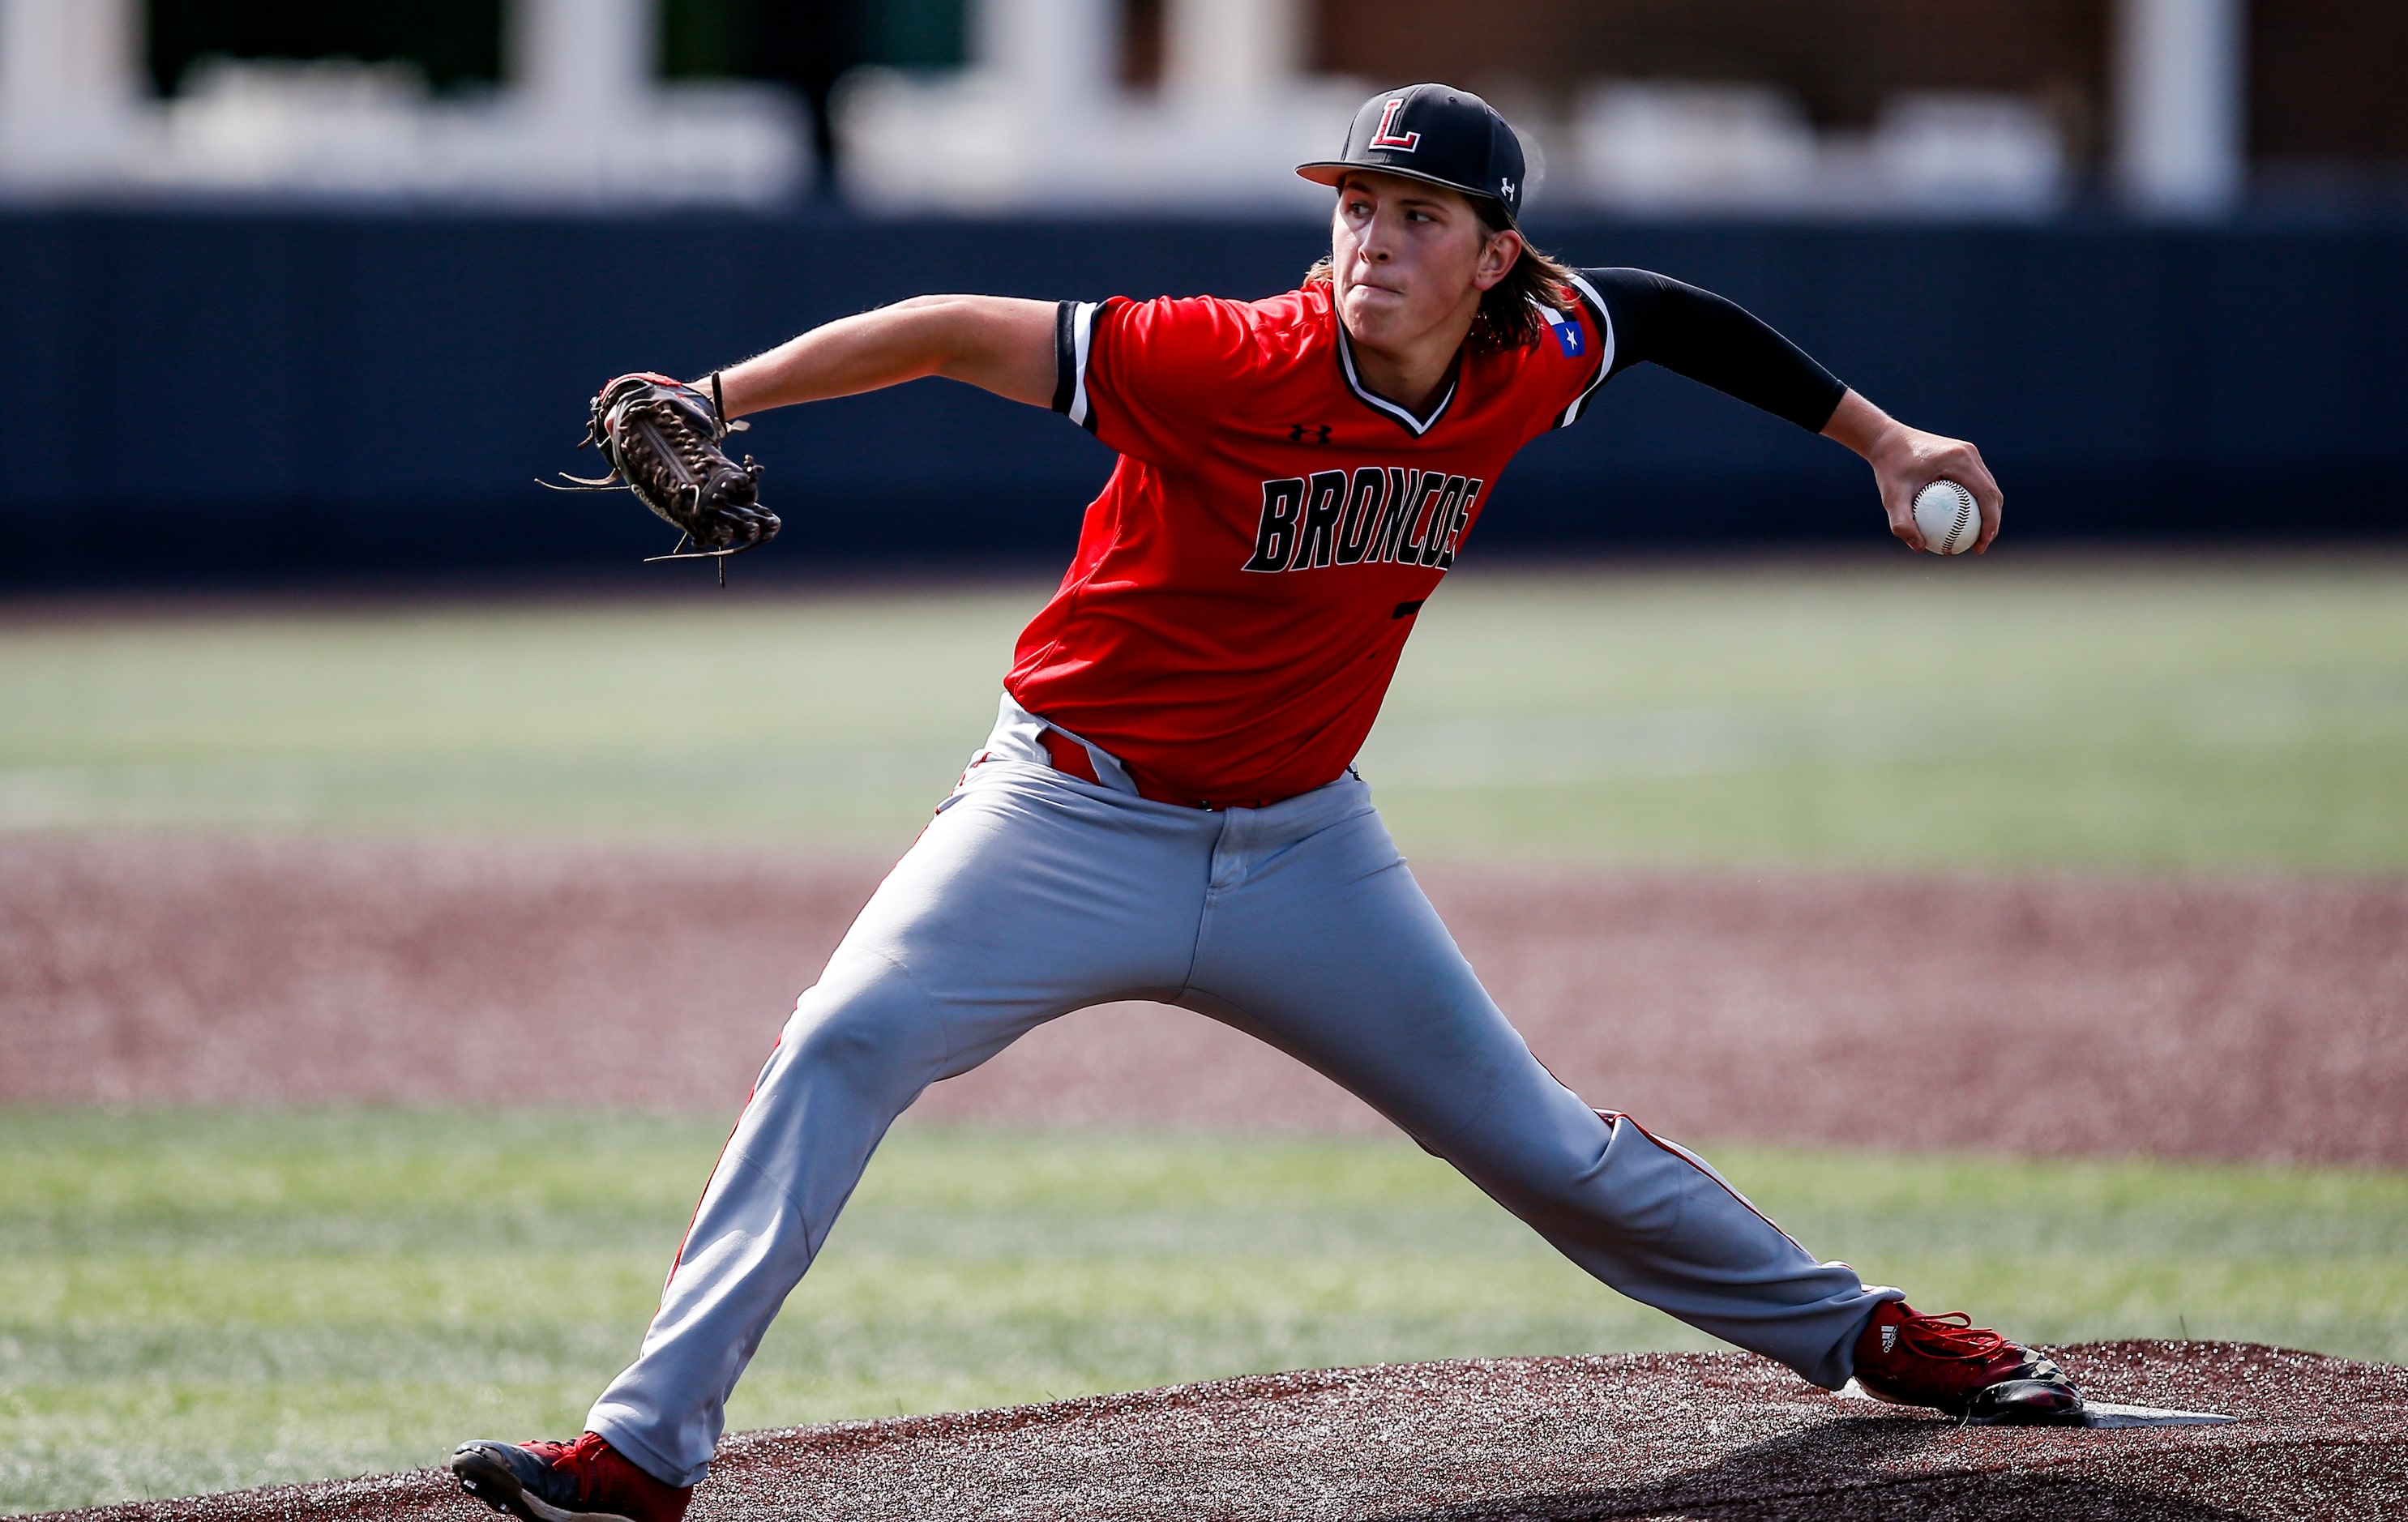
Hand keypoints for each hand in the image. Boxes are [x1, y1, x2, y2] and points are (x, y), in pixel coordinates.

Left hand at [1821, 390, 2002, 553]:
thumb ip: (1902, 522)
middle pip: (1993, 492)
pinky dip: (1974, 503)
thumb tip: (1919, 548)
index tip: (1981, 545)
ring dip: (1987, 513)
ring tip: (1973, 539)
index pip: (1987, 495)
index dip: (1991, 522)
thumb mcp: (1891, 496)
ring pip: (1987, 487)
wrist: (1887, 441)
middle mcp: (1969, 453)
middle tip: (1979, 547)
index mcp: (1959, 460)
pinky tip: (1961, 523)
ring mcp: (1968, 453)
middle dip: (1992, 522)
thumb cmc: (1889, 468)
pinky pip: (1975, 483)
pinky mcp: (1963, 456)